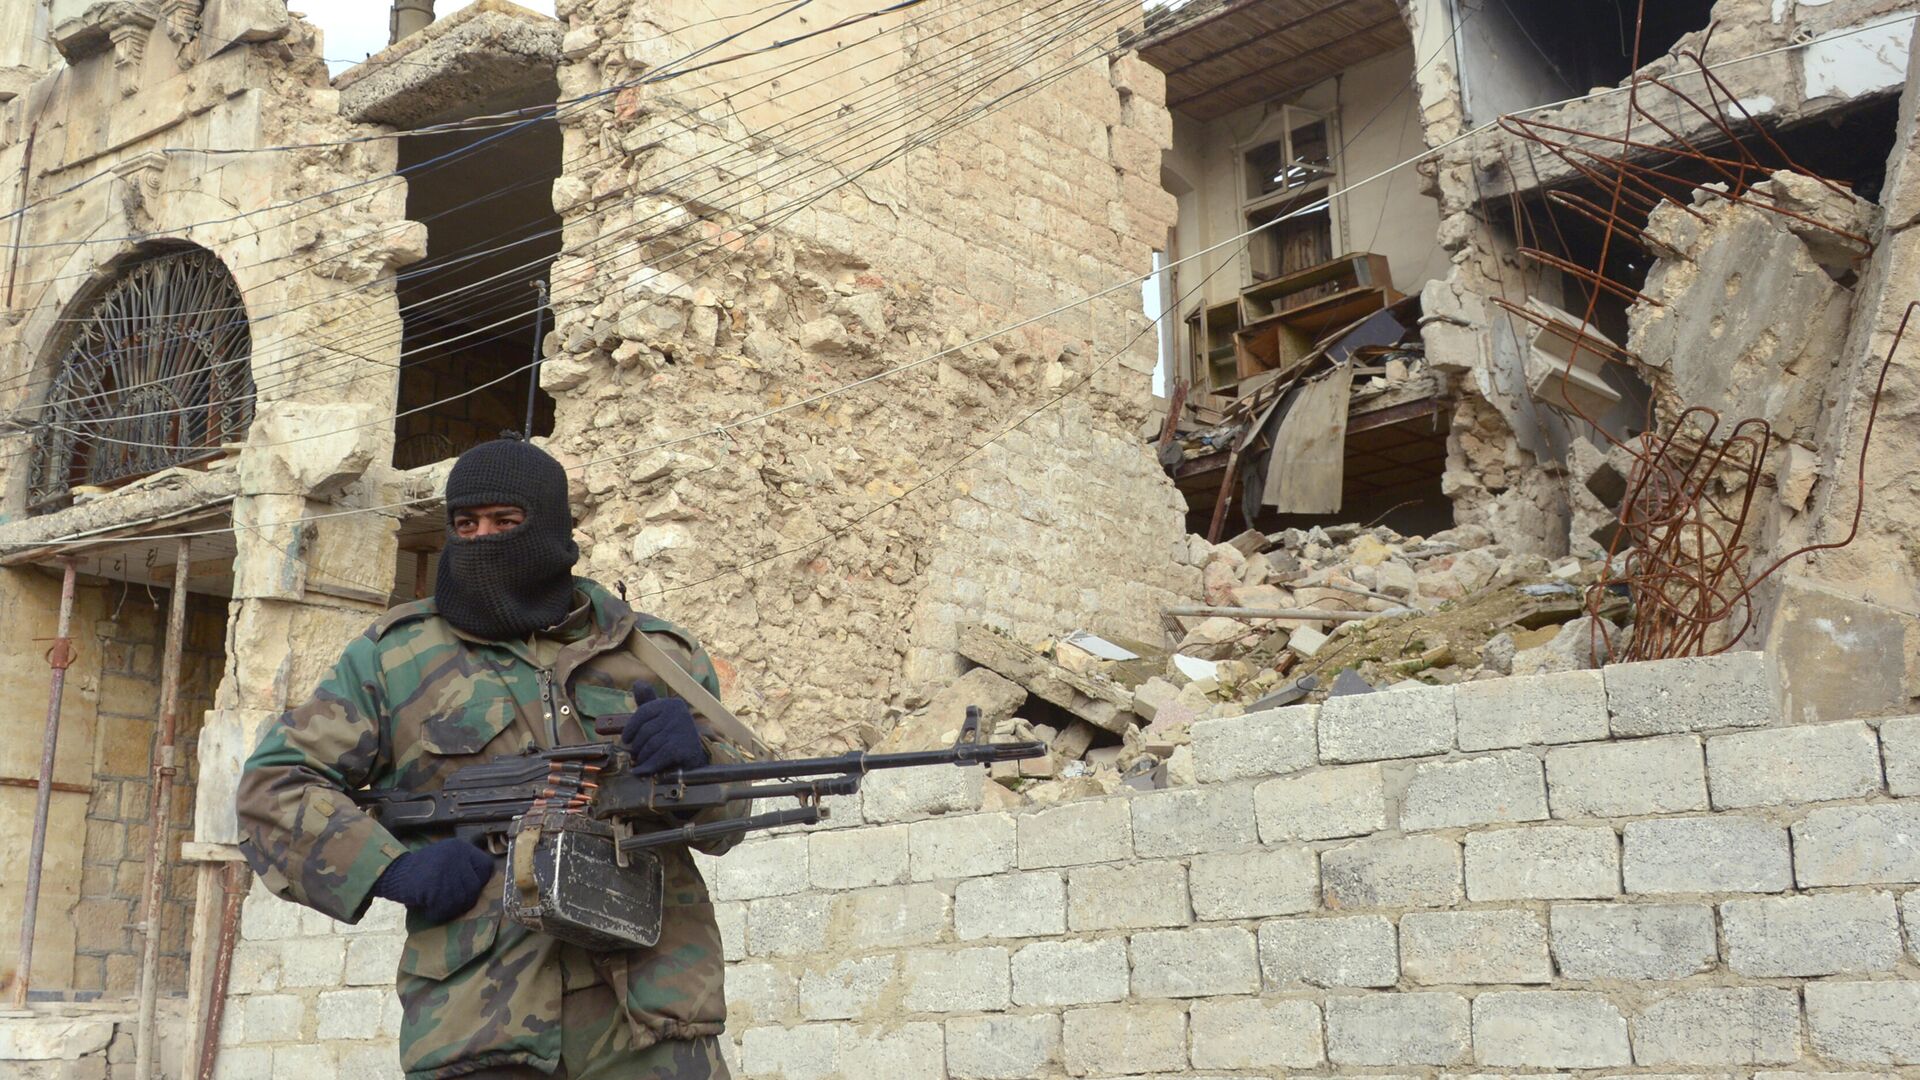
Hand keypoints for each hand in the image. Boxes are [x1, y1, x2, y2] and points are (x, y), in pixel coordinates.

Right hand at [371, 838, 493, 923]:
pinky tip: (429, 910)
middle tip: (449, 903)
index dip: (479, 881)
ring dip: (451, 909)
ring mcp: (446, 870)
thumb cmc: (419, 870)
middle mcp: (456, 855)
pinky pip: (445, 907)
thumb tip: (482, 886)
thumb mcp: (444, 859)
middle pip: (474, 886)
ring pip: (462, 899)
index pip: (485, 866)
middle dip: (464, 899)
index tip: (467, 889)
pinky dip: (437, 914)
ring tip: (438, 907)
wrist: (392, 873)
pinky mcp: (435, 885)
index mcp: (460, 847)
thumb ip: (463, 867)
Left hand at [622, 682, 709, 775]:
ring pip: (650, 745)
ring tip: (639, 762)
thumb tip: (637, 683)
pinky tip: (641, 771)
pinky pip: (658, 757)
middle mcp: (678, 713)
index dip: (630, 727)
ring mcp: (682, 730)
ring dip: (642, 757)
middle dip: (637, 746)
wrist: (695, 758)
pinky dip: (648, 766)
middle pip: (645, 731)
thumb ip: (648, 702)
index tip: (626, 739)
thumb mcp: (661, 717)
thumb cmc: (672, 736)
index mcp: (671, 704)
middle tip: (634, 755)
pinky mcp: (683, 747)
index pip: (643, 712)